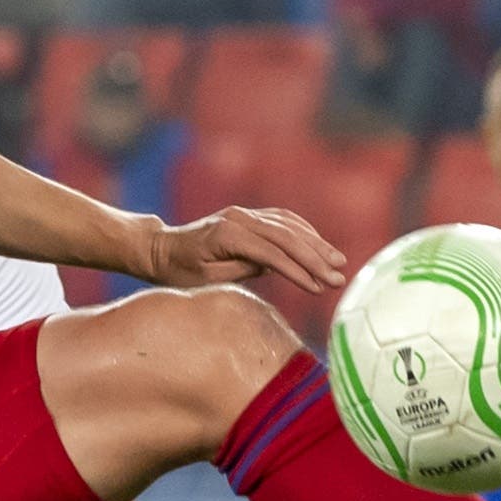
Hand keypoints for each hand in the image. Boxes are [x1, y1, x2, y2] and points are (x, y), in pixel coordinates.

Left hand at [146, 206, 345, 295]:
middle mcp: (238, 217)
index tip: (320, 287)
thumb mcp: (206, 281)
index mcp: (226, 234)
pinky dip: (303, 231)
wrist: (161, 249)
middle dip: (315, 257)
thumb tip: (276, 267)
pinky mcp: (247, 215)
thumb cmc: (179, 272)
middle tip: (338, 276)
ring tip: (337, 262)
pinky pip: (281, 219)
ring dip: (315, 243)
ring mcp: (243, 213)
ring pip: (288, 225)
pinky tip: (319, 244)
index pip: (272, 253)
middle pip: (285, 236)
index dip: (298, 271)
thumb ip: (241, 271)